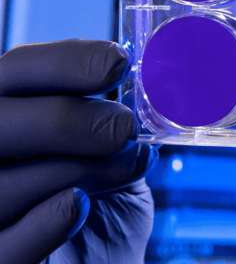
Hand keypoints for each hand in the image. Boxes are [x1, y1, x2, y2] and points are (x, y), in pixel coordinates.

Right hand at [0, 40, 155, 262]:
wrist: (102, 260)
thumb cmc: (101, 200)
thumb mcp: (111, 152)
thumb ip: (113, 119)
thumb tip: (148, 82)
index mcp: (7, 113)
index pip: (16, 71)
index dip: (64, 63)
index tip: (117, 63)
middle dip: (66, 119)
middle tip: (122, 128)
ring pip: (1, 183)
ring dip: (76, 169)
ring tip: (125, 166)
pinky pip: (6, 245)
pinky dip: (45, 222)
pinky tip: (79, 206)